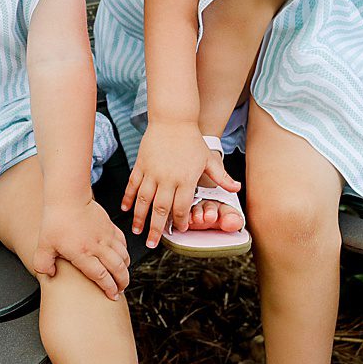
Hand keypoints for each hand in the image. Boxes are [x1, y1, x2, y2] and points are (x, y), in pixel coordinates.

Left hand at [33, 199, 129, 299]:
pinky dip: (125, 252)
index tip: (112, 295)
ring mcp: (106, 236)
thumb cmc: (56, 219)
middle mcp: (97, 246)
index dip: (109, 288)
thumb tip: (49, 275)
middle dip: (122, 282)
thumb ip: (43, 263)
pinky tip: (122, 257)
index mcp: (82, 253)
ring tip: (123, 276)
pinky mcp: (110, 226)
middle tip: (120, 289)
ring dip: (125, 268)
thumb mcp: (43, 244)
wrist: (68, 197)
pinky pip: (123, 242)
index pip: (101, 276)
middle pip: (117, 268)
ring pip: (123, 256)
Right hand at [122, 120, 240, 249]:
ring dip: (139, 218)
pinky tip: (125, 209)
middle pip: (160, 209)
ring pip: (143, 200)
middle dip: (156, 229)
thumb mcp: (209, 159)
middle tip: (153, 244)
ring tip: (137, 231)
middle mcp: (167, 178)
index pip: (181, 208)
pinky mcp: (141, 165)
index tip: (178, 229)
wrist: (173, 119)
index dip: (179, 221)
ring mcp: (152, 172)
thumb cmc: (192, 140)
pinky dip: (128, 198)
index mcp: (186, 179)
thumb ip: (222, 177)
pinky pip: (133, 185)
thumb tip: (237, 188)